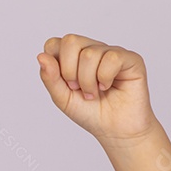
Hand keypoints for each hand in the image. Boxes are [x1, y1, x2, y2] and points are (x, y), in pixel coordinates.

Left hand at [37, 34, 157, 144]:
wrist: (114, 130)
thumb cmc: (90, 112)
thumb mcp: (62, 98)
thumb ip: (50, 77)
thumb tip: (41, 56)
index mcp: (73, 57)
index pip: (54, 43)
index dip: (55, 64)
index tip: (65, 83)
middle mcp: (92, 50)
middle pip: (70, 41)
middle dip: (69, 71)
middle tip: (77, 88)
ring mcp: (110, 52)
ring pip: (89, 53)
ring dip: (88, 81)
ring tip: (94, 92)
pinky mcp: (130, 58)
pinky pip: (111, 58)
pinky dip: (105, 78)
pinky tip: (108, 86)